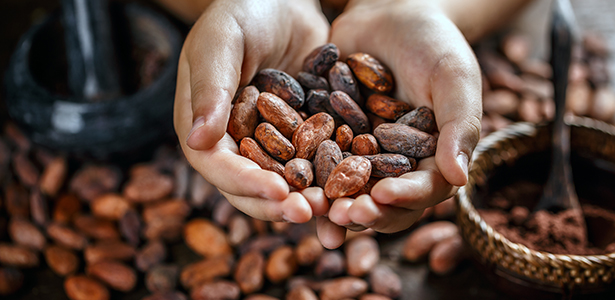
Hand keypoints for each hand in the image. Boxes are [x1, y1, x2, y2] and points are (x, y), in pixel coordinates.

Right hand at [173, 0, 329, 222]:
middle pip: (251, 186)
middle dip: (280, 203)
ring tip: (336, 210)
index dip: (246, 183)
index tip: (278, 194)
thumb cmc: (244, 11)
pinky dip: (331, 179)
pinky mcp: (302, 136)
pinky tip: (355, 188)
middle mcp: (235, 143)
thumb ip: (210, 87)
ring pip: (285, 183)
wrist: (284, 0)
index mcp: (205, 126)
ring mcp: (270, 143)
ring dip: (308, 199)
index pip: (218, 165)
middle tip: (313, 213)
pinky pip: (314, 163)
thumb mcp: (222, 41)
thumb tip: (197, 141)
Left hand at [317, 0, 481, 248]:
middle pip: (379, 201)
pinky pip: (311, 158)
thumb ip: (460, 126)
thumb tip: (461, 180)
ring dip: (326, 203)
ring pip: (342, 189)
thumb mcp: (454, 78)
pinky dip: (298, 170)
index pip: (422, 190)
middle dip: (361, 212)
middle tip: (340, 216)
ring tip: (309, 208)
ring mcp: (357, 153)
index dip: (404, 198)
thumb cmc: (434, 43)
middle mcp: (393, 165)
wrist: (391, 12)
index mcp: (431, 160)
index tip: (383, 197)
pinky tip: (280, 176)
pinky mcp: (327, 137)